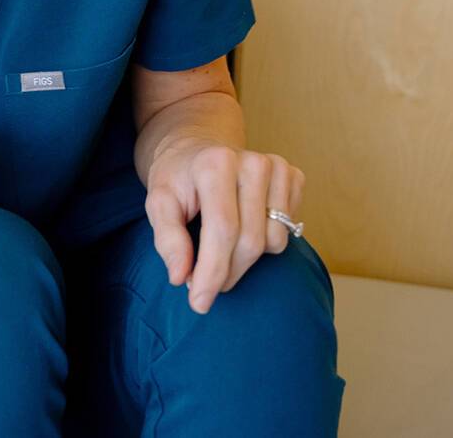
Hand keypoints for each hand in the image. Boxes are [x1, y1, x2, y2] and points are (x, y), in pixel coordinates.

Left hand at [144, 142, 304, 313]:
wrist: (198, 149)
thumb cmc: (177, 180)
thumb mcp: (159, 204)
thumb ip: (168, 239)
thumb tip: (180, 276)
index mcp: (215, 164)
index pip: (222, 230)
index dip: (212, 272)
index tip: (199, 303)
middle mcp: (252, 162)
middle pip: (250, 241)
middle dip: (226, 273)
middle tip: (205, 281)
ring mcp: (277, 168)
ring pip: (274, 242)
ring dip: (246, 260)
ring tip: (222, 248)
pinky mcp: (294, 176)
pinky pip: (289, 231)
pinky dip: (266, 240)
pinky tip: (245, 225)